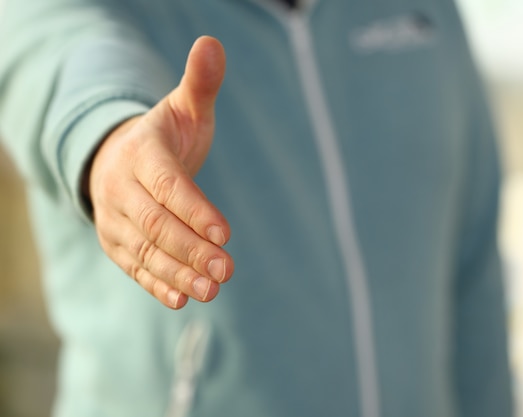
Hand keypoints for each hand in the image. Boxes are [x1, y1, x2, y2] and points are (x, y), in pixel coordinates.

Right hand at [87, 36, 232, 308]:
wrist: (119, 158)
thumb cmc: (165, 136)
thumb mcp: (183, 107)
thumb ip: (199, 83)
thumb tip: (213, 44)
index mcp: (141, 154)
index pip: (168, 186)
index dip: (195, 210)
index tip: (226, 234)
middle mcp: (121, 190)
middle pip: (156, 225)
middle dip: (192, 249)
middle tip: (228, 271)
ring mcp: (116, 221)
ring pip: (145, 251)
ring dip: (178, 274)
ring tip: (212, 291)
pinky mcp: (118, 245)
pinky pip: (136, 268)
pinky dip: (158, 285)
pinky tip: (183, 299)